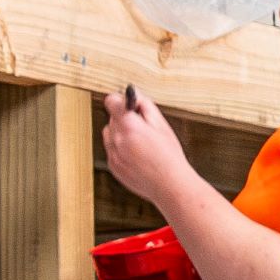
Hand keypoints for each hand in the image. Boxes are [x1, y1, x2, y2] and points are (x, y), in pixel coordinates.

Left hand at [97, 83, 193, 202]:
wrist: (169, 185)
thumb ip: (144, 105)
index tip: (129, 105)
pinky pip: (112, 150)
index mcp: (128, 126)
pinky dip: (121, 149)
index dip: (121, 101)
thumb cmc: (168, 155)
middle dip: (125, 119)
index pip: (111, 101)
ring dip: (121, 134)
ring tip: (141, 143)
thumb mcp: (161, 124)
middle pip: (112, 118)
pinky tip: (138, 155)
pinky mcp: (113, 166)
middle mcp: (116, 139)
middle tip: (144, 128)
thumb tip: (133, 94)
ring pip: (110, 134)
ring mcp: (113, 154)